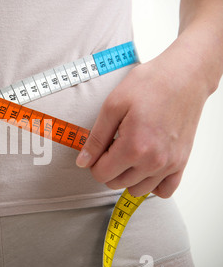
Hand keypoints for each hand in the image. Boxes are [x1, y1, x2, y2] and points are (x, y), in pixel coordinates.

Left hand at [75, 48, 207, 197]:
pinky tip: (145, 167)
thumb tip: (83, 162)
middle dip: (109, 168)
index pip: (101, 174)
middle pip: (117, 183)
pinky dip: (152, 184)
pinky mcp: (181, 162)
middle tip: (113, 146)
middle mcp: (153, 161)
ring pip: (137, 190)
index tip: (99, 147)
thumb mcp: (112, 107)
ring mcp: (169, 164)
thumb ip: (96, 139)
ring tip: (129, 154)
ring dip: (127, 177)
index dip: (94, 162)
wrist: (184, 76)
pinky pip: (164, 191)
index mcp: (133, 147)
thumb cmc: (150, 85)